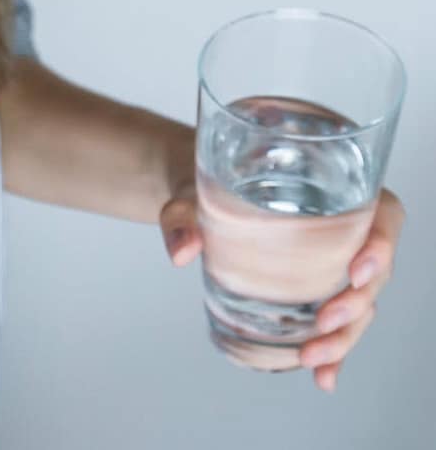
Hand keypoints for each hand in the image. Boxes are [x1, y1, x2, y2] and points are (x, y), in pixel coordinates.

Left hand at [159, 186, 404, 392]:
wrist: (195, 203)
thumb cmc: (204, 186)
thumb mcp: (189, 196)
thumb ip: (182, 218)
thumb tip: (182, 251)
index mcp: (332, 191)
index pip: (381, 215)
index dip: (381, 245)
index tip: (356, 271)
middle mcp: (343, 230)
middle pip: (373, 271)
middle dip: (356, 304)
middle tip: (323, 324)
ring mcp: (331, 264)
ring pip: (359, 304)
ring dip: (344, 337)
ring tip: (312, 359)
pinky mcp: (314, 290)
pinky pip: (335, 322)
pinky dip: (333, 351)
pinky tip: (323, 377)